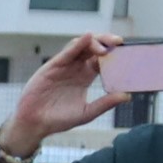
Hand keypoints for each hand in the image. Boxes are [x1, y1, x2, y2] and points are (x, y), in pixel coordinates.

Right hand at [0, 33, 129, 159]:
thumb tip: (127, 96)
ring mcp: (64, 66)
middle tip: (120, 42)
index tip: (127, 53)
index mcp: (85, 77)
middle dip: (107, 42)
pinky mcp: (52, 66)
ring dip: (95, 42)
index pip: (102, 60)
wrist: (35, 124)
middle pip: (94, 48)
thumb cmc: (58, 120)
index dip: (114, 55)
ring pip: (81, 45)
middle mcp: (75, 68)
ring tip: (107, 46)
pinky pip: (67, 52)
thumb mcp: (87, 113)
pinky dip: (78, 44)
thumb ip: (105, 103)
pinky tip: (88, 38)